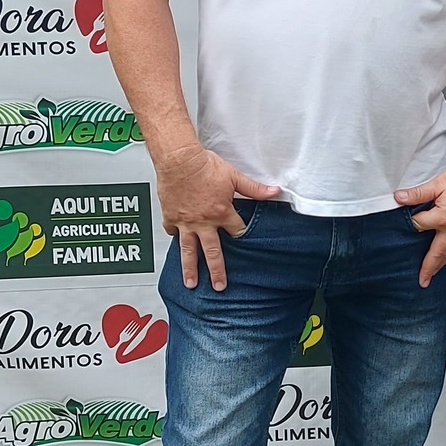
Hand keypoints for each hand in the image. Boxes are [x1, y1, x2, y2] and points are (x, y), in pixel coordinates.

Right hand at [155, 142, 279, 290]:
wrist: (178, 159)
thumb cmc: (204, 165)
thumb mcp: (234, 176)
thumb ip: (254, 189)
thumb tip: (275, 191)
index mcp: (220, 213)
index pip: (236, 231)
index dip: (240, 234)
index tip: (241, 240)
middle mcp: (203, 222)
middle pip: (212, 252)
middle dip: (216, 271)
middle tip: (218, 286)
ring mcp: (185, 222)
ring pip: (188, 250)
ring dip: (190, 268)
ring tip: (191, 283)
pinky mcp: (170, 216)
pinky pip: (171, 231)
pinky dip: (173, 236)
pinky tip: (175, 242)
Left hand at [395, 161, 445, 287]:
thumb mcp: (438, 183)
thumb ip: (418, 193)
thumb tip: (400, 198)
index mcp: (443, 218)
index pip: (419, 225)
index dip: (412, 220)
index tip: (408, 216)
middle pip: (438, 253)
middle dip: (429, 269)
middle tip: (423, 281)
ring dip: (442, 262)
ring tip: (436, 271)